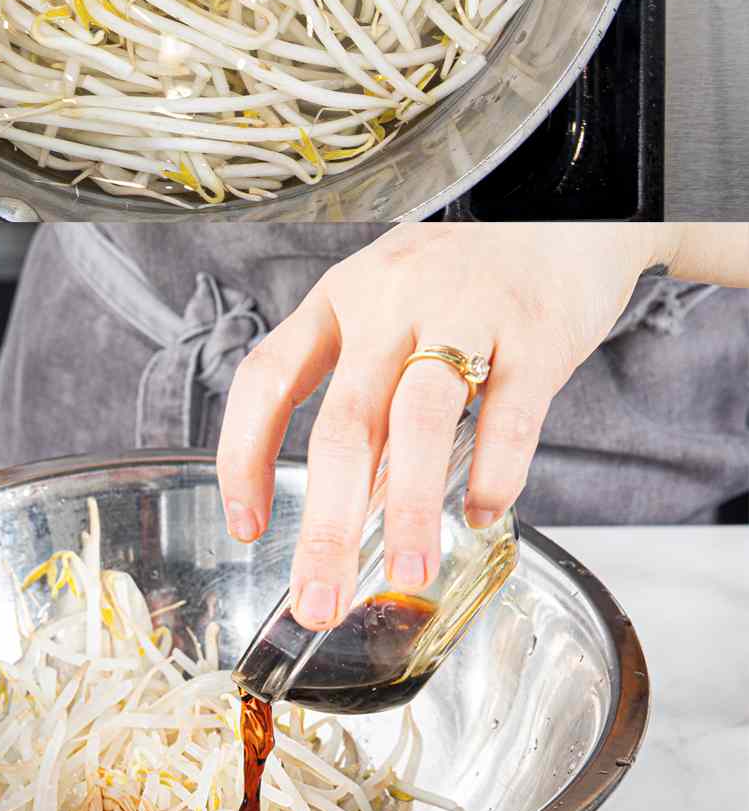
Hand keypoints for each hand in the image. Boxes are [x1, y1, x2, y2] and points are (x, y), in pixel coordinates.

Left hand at [216, 222, 673, 629]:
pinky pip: (509, 415)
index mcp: (340, 299)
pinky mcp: (534, 330)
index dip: (244, 454)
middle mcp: (389, 302)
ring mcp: (463, 312)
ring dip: (409, 509)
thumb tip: (353, 508)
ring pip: (419, 420)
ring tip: (406, 576)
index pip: (266, 377)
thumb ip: (370, 396)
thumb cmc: (465, 274)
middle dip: (327, 525)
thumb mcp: (393, 309)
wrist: (567, 209)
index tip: (246, 526)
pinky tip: (483, 513)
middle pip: (344, 424)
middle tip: (319, 602)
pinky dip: (495, 473)